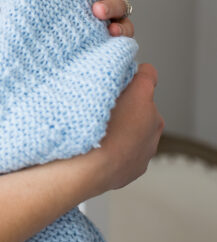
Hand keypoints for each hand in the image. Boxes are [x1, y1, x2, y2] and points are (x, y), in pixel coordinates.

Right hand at [86, 63, 163, 194]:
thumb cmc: (90, 128)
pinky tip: (103, 150)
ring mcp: (149, 145)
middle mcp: (154, 120)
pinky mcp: (140, 166)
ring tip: (101, 133)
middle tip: (105, 110)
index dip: (133, 74)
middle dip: (129, 106)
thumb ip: (109, 76)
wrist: (88, 169)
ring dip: (125, 129)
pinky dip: (122, 151)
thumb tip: (111, 72)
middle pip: (142, 105)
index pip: (147, 75)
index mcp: (144, 97)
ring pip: (138, 130)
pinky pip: (132, 152)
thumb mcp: (95, 87)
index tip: (120, 77)